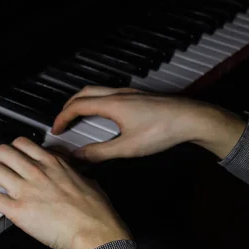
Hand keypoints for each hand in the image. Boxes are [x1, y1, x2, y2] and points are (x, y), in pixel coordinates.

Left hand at [0, 137, 131, 248]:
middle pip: (4, 151)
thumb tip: (75, 175)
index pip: (24, 144)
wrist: (94, 230)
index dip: (13, 149)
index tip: (10, 156)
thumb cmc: (96, 211)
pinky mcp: (18, 209)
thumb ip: (75, 175)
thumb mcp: (88, 181)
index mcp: (54, 163)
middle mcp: (37, 171)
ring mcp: (26, 189)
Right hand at [51, 86, 246, 161]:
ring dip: (83, 102)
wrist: (192, 118)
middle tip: (63, 121)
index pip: (78, 106)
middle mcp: (119, 94)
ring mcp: (130, 93)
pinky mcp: (140, 97)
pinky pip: (110, 94)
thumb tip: (80, 157)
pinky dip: (98, 102)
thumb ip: (101, 153)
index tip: (55, 129)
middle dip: (69, 106)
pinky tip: (105, 116)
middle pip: (85, 93)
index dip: (63, 117)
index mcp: (112, 104)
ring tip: (79, 118)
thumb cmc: (163, 131)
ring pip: (98, 92)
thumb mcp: (128, 147)